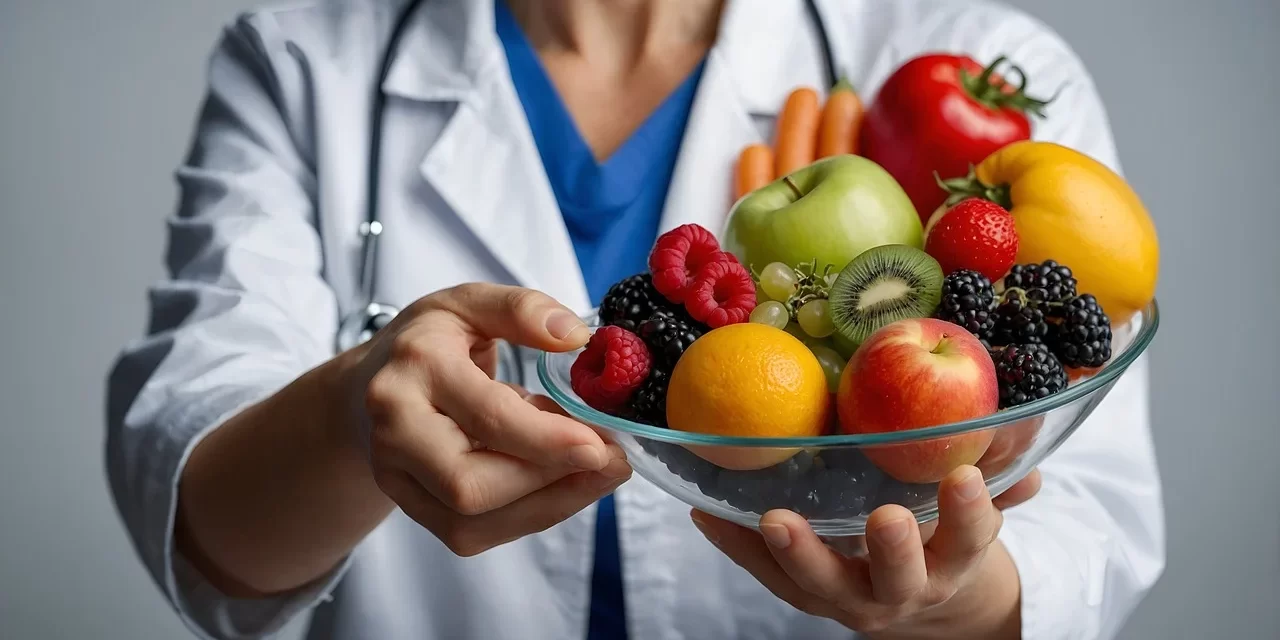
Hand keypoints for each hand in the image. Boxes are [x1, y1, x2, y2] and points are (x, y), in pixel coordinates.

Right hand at [348, 283, 630, 555]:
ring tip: (596, 474)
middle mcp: (395, 427)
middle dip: (550, 481)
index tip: (601, 444)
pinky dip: (527, 516)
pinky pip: (471, 534)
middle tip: (611, 459)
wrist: (367, 387)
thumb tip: (574, 335)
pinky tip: (561, 486)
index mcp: (416, 367)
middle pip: (470, 484)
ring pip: (470, 523)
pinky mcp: (411, 508)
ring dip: (548, 505)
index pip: (487, 416)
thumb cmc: (429, 343)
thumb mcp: (470, 303)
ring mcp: (396, 475)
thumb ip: (521, 309)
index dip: (548, 439)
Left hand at [691, 466, 1039, 637]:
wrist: (923, 599)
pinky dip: (736, 544)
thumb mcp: (979, 504)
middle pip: (897, 577)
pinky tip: (705, 511)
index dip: (971, 512)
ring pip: (822, 584)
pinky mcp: (804, 593)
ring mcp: (849, 597)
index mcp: (954, 559)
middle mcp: (903, 588)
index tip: (964, 477)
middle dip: (893, 551)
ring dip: (798, 553)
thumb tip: (1028, 420)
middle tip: (885, 517)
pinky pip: (766, 573)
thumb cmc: (946, 533)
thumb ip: (1001, 466)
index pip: (971, 538)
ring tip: (774, 519)